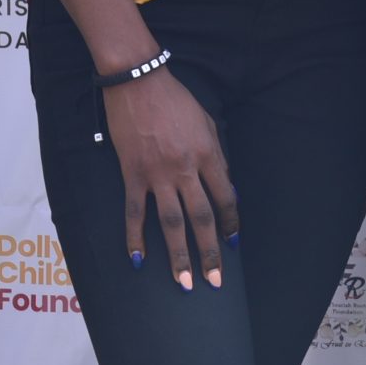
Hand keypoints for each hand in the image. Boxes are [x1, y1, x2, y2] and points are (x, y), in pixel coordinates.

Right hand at [102, 69, 237, 291]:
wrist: (138, 82)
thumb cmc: (175, 99)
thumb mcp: (207, 122)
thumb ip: (216, 154)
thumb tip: (225, 185)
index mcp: (208, 155)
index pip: (225, 199)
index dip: (231, 224)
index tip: (233, 244)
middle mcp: (186, 169)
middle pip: (202, 218)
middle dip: (211, 252)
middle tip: (215, 281)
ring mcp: (158, 174)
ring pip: (172, 223)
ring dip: (179, 255)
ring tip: (184, 282)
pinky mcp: (132, 174)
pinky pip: (135, 212)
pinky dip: (135, 238)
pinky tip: (138, 260)